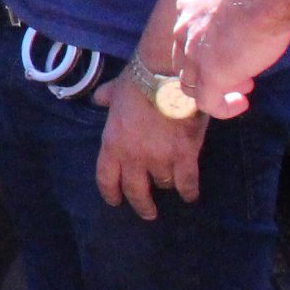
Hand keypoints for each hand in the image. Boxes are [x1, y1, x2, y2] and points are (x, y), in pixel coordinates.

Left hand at [92, 78, 207, 219]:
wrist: (168, 76)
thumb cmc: (140, 81)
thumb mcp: (115, 91)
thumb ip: (106, 98)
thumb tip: (99, 99)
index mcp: (112, 144)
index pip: (106, 178)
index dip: (111, 193)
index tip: (116, 201)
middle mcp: (133, 157)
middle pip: (135, 191)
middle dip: (141, 204)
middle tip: (147, 212)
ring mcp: (159, 159)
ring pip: (163, 184)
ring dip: (166, 186)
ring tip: (171, 189)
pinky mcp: (184, 157)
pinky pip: (186, 183)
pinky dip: (189, 191)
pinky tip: (190, 195)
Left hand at [172, 0, 289, 118]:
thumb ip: (234, 11)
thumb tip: (250, 24)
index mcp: (188, 7)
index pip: (187, 37)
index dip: (207, 50)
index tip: (234, 52)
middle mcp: (184, 29)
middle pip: (185, 62)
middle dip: (210, 72)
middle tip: (242, 74)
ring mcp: (194, 54)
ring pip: (191, 85)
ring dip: (217, 90)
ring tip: (244, 89)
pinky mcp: (210, 75)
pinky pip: (207, 103)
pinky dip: (222, 108)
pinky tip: (241, 104)